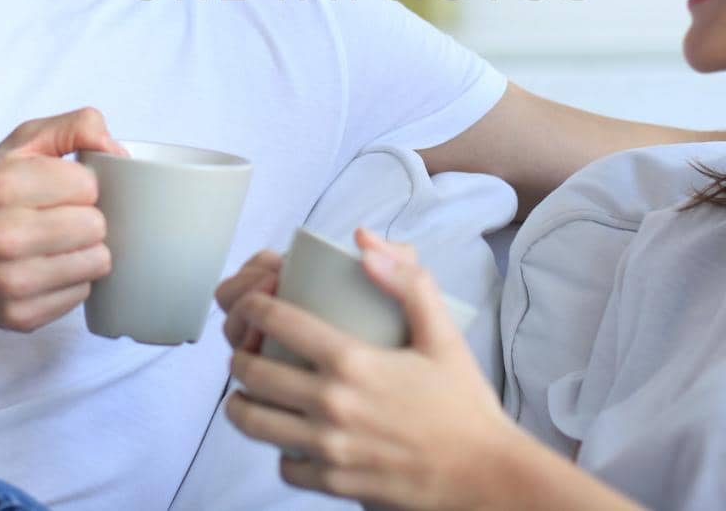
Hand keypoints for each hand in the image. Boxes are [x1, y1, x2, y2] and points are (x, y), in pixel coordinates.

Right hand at [0, 107, 126, 330]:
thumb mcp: (22, 143)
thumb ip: (75, 126)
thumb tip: (119, 151)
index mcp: (0, 186)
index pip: (88, 185)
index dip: (82, 185)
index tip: (60, 190)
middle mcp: (0, 236)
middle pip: (96, 226)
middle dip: (86, 219)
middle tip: (60, 218)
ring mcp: (8, 282)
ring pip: (97, 263)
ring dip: (85, 251)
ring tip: (56, 243)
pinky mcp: (19, 316)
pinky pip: (82, 294)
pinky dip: (72, 281)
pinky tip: (45, 269)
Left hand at [222, 229, 517, 510]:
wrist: (485, 475)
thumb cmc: (465, 405)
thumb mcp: (443, 334)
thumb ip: (408, 282)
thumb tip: (365, 243)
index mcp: (353, 361)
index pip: (280, 322)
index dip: (253, 306)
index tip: (252, 304)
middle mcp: (332, 405)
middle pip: (253, 373)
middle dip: (240, 354)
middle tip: (248, 349)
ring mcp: (329, 447)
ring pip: (254, 423)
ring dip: (242, 403)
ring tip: (249, 393)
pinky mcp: (334, 482)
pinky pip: (284, 466)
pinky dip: (280, 450)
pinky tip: (291, 437)